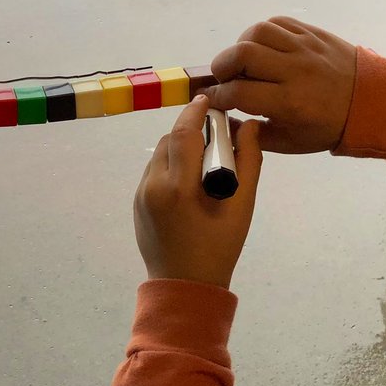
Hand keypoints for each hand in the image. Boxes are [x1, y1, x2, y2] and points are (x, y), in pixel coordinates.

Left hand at [134, 95, 262, 287]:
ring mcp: (141, 194)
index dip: (196, 111)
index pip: (184, 131)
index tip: (209, 101)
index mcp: (180, 186)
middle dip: (191, 130)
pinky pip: (153, 171)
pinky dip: (171, 166)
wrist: (185, 284)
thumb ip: (248, 160)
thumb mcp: (243, 206)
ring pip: (159, 154)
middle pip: (170, 139)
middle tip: (214, 136)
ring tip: (203, 161)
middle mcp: (154, 185)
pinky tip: (188, 182)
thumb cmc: (221, 246)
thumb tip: (248, 125)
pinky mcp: (137, 203)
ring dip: (179, 148)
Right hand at [203, 17, 356, 153]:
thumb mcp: (288, 142)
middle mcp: (295, 71)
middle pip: (243, 54)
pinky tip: (263, 47)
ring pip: (258, 32)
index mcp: (289, 103)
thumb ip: (251, 134)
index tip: (210, 97)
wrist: (370, 101)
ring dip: (241, 45)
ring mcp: (304, 47)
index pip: (238, 92)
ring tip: (243, 60)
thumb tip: (221, 120)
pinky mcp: (312, 33)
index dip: (216, 95)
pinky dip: (262, 33)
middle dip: (222, 65)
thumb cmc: (326, 127)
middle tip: (223, 77)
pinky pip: (278, 22)